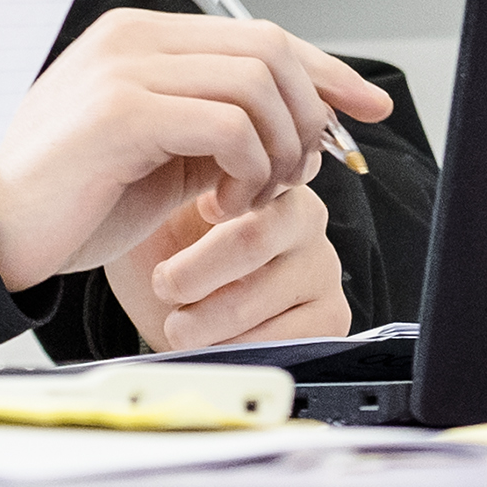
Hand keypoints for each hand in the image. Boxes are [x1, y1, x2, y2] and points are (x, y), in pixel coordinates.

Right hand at [0, 7, 392, 292]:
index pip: (261, 35)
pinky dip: (247, 168)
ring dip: (276, 150)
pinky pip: (227, 124)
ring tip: (248, 197)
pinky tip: (220, 203)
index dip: (327, 69)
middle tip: (291, 177)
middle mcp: (138, 38)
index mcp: (144, 39)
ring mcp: (128, 68)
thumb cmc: (69, 198)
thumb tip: (294, 129)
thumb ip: (213, 127)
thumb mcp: (159, 153)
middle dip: (307, 117)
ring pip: (257, 83)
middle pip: (271, 50)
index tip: (368, 105)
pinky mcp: (123, 111)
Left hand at [106, 173, 352, 350]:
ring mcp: (322, 265)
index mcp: (267, 174)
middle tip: (164, 286)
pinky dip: (236, 348)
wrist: (168, 303)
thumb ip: (173, 169)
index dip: (198, 218)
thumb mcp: (156, 200)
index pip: (247, 181)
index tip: (168, 252)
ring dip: (203, 321)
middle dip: (192, 274)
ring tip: (178, 323)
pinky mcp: (331, 314)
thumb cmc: (162, 245)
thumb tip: (173, 138)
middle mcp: (305, 216)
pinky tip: (214, 342)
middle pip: (251, 240)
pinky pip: (285, 338)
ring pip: (257, 298)